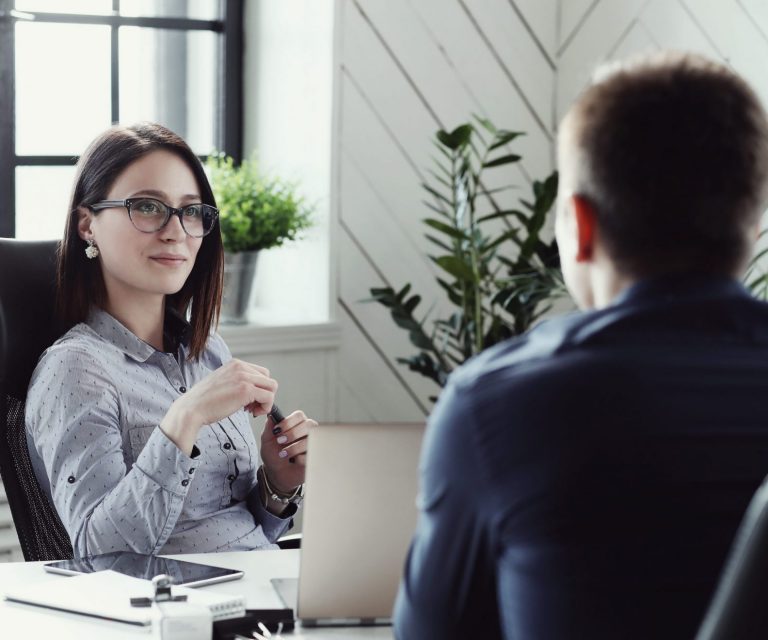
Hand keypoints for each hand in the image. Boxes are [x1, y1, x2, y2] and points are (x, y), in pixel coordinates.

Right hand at [161, 359, 276, 454]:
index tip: (249, 400)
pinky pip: (269, 397)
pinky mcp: (246, 390)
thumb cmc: (204, 401)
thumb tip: (254, 390)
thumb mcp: (222, 382)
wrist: (191, 409)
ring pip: (272, 388)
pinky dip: (265, 407)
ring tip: (251, 410)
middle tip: (251, 407)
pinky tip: (252, 412)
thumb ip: (237, 381)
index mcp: (235, 364)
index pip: (260, 373)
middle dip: (264, 394)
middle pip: (268, 380)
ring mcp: (244, 377)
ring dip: (266, 401)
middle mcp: (241, 367)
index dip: (258, 388)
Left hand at [260, 409, 315, 491]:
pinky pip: (312, 454)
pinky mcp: (315, 456)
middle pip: (309, 424)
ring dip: (294, 447)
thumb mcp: (267, 441)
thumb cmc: (273, 455)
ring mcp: (313, 444)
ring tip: (283, 454)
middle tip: (280, 441)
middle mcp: (307, 432)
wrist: (276, 474)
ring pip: (311, 439)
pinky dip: (300, 458)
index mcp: (296, 425)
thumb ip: (269, 427)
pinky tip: (294, 461)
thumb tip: (271, 415)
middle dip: (293, 433)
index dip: (289, 422)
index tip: (277, 430)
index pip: (299, 415)